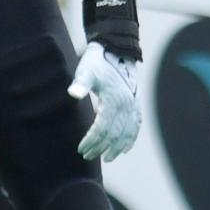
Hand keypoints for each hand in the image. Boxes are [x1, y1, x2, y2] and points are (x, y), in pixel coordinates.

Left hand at [68, 41, 140, 161]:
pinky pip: (136, 126)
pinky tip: (125, 149)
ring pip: (127, 133)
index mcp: (113, 100)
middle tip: (87, 155)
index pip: (102, 128)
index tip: (81, 149)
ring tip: (107, 158)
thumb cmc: (96, 62)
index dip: (91, 141)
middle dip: (101, 147)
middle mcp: (126, 105)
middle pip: (114, 134)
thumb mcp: (85, 71)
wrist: (115, 50)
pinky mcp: (136, 104)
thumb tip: (73, 93)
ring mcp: (133, 105)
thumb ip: (80, 83)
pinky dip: (131, 139)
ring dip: (117, 148)